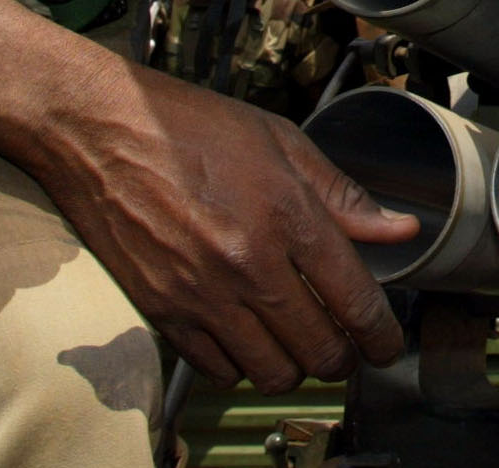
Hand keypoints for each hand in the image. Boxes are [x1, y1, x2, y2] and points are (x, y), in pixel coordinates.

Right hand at [26, 60, 419, 392]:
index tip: (387, 345)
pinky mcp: (162, 311)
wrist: (99, 129)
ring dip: (295, 368)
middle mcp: (248, 263)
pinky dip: (241, 365)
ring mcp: (203, 293)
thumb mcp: (280, 141)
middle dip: (345, 358)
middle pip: (320, 349)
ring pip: (272, 372)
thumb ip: (342, 195)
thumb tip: (399, 230)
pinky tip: (247, 338)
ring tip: (298, 345)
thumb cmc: (189, 125)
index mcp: (287, 216)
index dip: (382, 335)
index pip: (355, 300)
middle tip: (348, 349)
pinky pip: (217, 369)